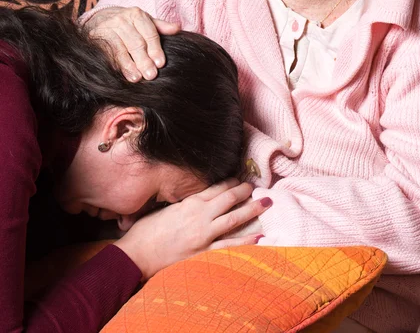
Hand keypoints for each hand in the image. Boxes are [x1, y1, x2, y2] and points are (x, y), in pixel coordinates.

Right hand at [84, 7, 178, 80]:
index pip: (149, 33)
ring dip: (128, 65)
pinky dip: (114, 64)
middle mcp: (122, 19)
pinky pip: (106, 52)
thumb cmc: (127, 23)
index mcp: (137, 15)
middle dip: (144, 60)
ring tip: (136, 78)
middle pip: (136, 43)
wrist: (98, 17)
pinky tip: (119, 74)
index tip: (160, 63)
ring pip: (120, 49)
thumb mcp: (144, 21)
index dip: (155, 49)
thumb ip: (160, 26)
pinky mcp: (95, 36)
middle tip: (151, 75)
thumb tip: (177, 28)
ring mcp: (107, 27)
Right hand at [114, 179, 270, 279]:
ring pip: (234, 219)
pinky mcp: (203, 253)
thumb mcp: (164, 209)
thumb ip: (182, 204)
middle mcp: (200, 216)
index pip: (216, 188)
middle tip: (257, 187)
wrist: (136, 255)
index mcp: (189, 203)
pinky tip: (259, 237)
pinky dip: (245, 241)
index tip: (240, 179)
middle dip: (245, 191)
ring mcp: (203, 235)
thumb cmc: (145, 232)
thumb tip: (195, 200)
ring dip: (252, 210)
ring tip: (267, 202)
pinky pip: (229, 246)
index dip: (231, 182)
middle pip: (229, 199)